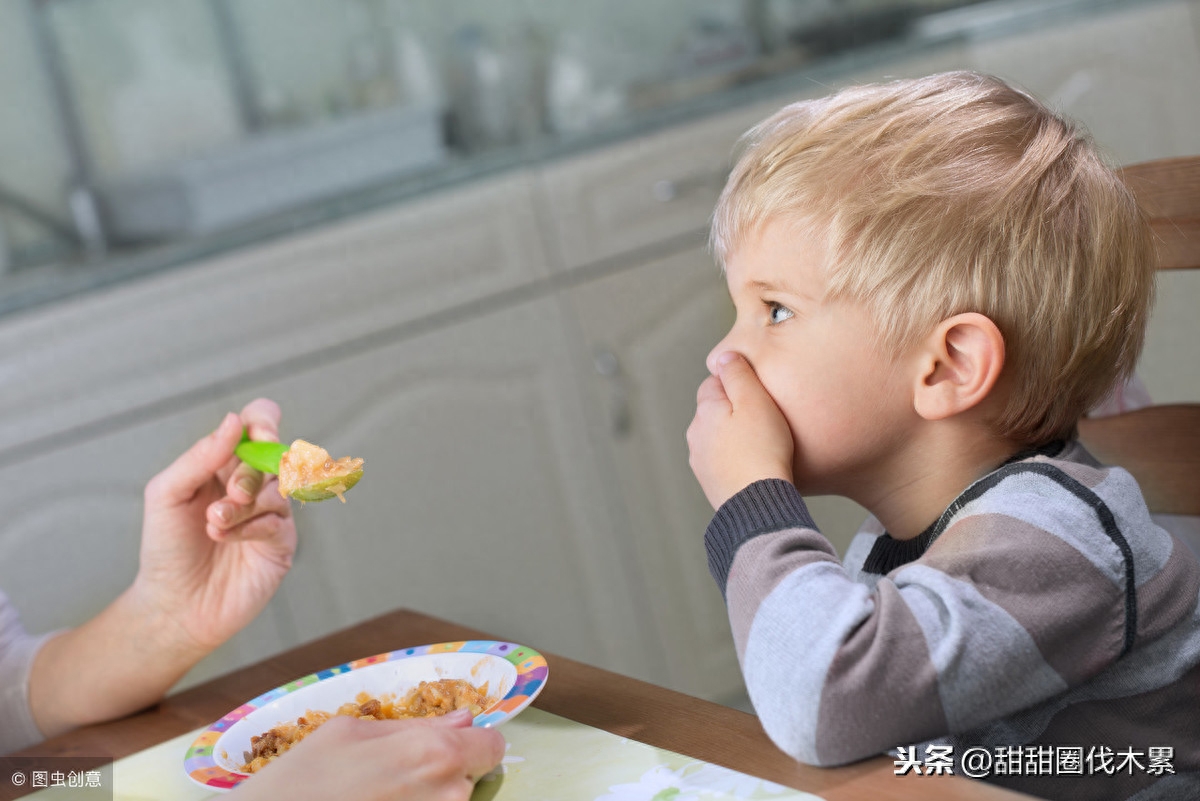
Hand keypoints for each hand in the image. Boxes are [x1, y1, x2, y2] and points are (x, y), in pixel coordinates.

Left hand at [133, 398, 296, 655]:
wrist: (173, 604)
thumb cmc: (166, 547)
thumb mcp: (168, 493)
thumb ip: (201, 455)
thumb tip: (234, 421)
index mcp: (227, 464)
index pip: (259, 423)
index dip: (264, 422)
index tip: (257, 435)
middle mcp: (254, 484)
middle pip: (275, 455)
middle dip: (251, 472)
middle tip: (230, 493)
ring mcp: (271, 514)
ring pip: (279, 489)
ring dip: (244, 504)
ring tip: (214, 523)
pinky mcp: (282, 544)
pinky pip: (279, 521)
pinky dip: (250, 526)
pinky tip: (224, 537)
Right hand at [230, 710, 506, 800]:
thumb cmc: (299, 783)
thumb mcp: (348, 733)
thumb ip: (413, 725)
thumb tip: (462, 719)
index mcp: (434, 752)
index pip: (491, 745)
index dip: (472, 742)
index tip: (451, 746)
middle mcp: (447, 794)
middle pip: (470, 778)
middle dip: (444, 773)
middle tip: (394, 778)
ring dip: (425, 798)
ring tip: (377, 796)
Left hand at [687, 352, 793, 508]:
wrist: (758, 503)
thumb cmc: (763, 450)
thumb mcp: (755, 401)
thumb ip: (738, 374)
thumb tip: (723, 356)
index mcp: (704, 410)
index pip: (713, 383)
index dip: (738, 385)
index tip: (759, 395)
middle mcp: (696, 434)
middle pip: (715, 411)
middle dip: (736, 412)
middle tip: (766, 421)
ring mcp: (700, 461)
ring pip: (718, 438)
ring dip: (735, 437)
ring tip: (764, 446)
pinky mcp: (710, 483)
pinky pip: (723, 462)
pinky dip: (736, 460)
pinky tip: (756, 466)